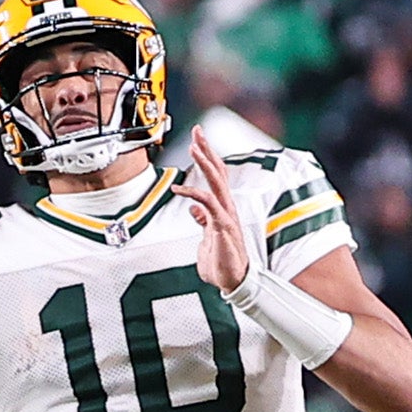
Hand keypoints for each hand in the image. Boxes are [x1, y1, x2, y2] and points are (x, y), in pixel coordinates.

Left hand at [183, 134, 252, 291]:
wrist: (234, 282)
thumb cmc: (223, 262)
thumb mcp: (207, 237)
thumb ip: (203, 221)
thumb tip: (195, 210)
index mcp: (223, 207)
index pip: (217, 175)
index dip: (209, 156)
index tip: (198, 139)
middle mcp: (227, 207)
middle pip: (218, 171)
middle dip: (207, 149)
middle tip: (197, 130)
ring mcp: (226, 215)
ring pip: (216, 182)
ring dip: (204, 163)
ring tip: (192, 147)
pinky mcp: (222, 226)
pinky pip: (208, 204)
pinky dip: (192, 194)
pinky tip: (178, 189)